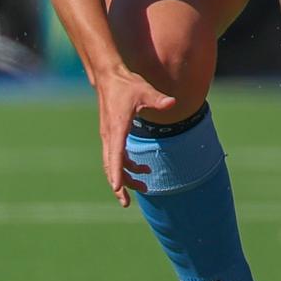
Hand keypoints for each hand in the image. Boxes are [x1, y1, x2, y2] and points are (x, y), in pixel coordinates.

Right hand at [92, 66, 177, 206]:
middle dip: (119, 185)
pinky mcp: (111, 134)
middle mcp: (109, 135)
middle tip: (126, 203)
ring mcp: (108, 136)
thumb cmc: (127, 84)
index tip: (118, 189)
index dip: (117, 173)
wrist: (109, 76)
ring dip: (126, 177)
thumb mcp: (144, 91)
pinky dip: (126, 166)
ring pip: (113, 164)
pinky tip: (141, 169)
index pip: (115, 155)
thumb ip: (158, 100)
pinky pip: (116, 156)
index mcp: (116, 128)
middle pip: (111, 166)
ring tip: (144, 186)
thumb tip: (172, 103)